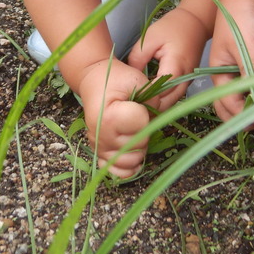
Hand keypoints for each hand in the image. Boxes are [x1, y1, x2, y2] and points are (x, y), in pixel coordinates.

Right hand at [78, 59, 151, 178]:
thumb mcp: (137, 79)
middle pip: (139, 145)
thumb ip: (153, 98)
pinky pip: (118, 173)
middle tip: (134, 115)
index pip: (142, 124)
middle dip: (144, 130)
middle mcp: (102, 137)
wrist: (95, 81)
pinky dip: (129, 168)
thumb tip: (158, 119)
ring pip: (132, 162)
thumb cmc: (116, 80)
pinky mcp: (101, 154)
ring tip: (133, 130)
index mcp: (109, 118)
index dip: (145, 112)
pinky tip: (132, 153)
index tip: (135, 103)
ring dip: (139, 147)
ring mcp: (100, 148)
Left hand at [127, 6, 207, 108]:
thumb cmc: (172, 27)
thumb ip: (137, 59)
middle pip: (166, 104)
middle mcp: (185, 79)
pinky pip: (173, 97)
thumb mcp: (149, 38)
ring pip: (170, 103)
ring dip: (155, 105)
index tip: (127, 97)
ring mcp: (188, 82)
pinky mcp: (186, 82)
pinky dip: (162, 100)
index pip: (157, 93)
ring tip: (137, 102)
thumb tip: (130, 79)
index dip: (142, 97)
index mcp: (175, 67)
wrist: (195, 22)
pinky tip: (148, 96)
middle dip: (148, 106)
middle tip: (130, 104)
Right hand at [209, 0, 253, 120]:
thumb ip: (251, 70)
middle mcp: (227, 75)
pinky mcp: (252, 64)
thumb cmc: (239, 21)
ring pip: (244, 96)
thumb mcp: (245, 47)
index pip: (226, 102)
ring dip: (253, 105)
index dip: (241, 113)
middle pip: (231, 104)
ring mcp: (240, 70)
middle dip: (243, 116)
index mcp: (218, 72)